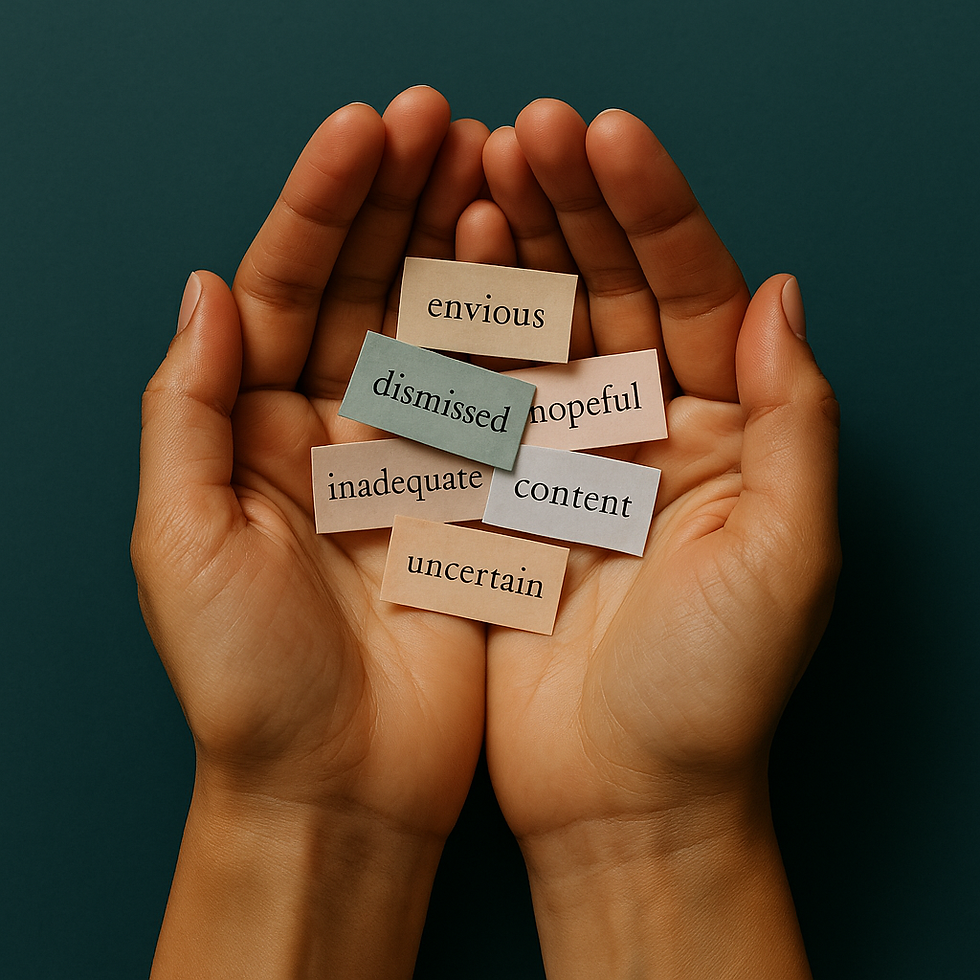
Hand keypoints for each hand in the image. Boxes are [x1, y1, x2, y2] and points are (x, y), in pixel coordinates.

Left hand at [132, 86, 489, 978]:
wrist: (343, 787)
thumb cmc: (252, 684)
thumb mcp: (182, 545)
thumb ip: (185, 414)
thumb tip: (201, 289)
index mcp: (250, 433)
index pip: (279, 290)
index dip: (320, 208)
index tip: (366, 133)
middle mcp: (326, 432)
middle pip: (358, 290)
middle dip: (394, 201)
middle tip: (441, 119)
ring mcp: (404, 459)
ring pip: (429, 329)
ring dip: (454, 243)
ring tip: (491, 161)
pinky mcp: (468, 496)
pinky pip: (487, 397)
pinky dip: (504, 331)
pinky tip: (522, 265)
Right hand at [473, 100, 839, 977]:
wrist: (620, 794)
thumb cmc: (712, 694)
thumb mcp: (785, 558)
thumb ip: (798, 423)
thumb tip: (785, 294)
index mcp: (722, 432)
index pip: (693, 291)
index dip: (653, 210)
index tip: (605, 138)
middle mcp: (644, 430)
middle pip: (610, 289)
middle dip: (572, 205)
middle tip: (524, 130)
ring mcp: (565, 456)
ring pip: (538, 327)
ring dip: (510, 246)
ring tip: (474, 168)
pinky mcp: (499, 494)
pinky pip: (478, 395)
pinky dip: (460, 332)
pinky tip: (440, 267)